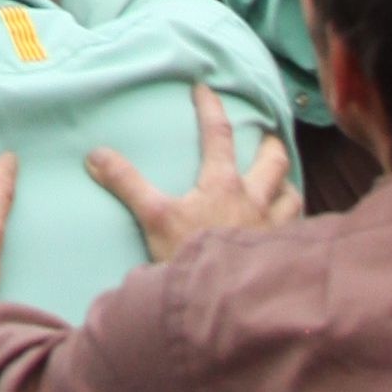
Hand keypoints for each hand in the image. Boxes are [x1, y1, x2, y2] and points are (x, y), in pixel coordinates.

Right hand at [87, 82, 299, 256]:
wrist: (225, 302)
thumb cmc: (190, 255)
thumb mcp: (152, 216)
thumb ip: (125, 182)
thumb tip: (95, 154)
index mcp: (223, 184)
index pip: (219, 134)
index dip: (211, 107)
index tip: (205, 89)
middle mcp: (256, 200)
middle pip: (272, 161)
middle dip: (270, 144)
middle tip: (266, 137)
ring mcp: (274, 228)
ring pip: (291, 195)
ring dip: (286, 186)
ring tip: (280, 184)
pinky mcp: (282, 254)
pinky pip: (297, 232)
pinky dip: (294, 224)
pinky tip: (285, 231)